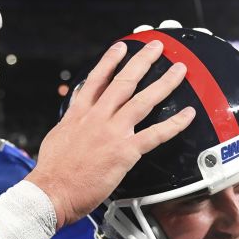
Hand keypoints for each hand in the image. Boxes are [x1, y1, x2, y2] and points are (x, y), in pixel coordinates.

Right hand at [27, 40, 193, 226]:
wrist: (51, 191)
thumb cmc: (53, 173)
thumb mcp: (56, 136)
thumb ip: (70, 120)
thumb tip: (73, 108)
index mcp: (79, 114)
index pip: (97, 79)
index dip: (110, 61)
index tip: (121, 48)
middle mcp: (97, 118)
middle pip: (123, 82)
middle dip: (142, 61)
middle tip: (156, 47)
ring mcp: (112, 133)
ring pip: (142, 101)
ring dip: (163, 83)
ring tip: (178, 71)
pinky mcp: (124, 152)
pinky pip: (155, 134)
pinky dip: (174, 124)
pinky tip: (186, 115)